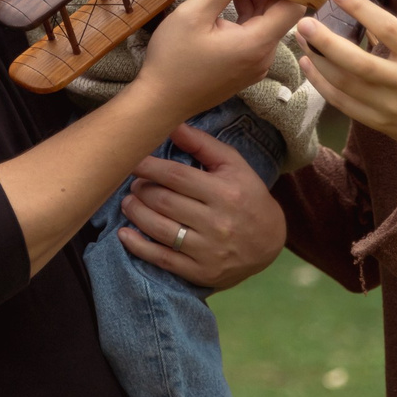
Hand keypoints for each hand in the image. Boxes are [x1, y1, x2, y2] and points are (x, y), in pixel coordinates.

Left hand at [116, 123, 286, 289]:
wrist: (271, 242)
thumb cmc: (248, 195)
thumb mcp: (233, 165)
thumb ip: (202, 143)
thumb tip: (172, 124)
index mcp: (225, 192)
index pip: (176, 176)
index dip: (148, 167)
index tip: (132, 161)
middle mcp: (217, 222)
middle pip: (164, 202)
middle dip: (141, 190)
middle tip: (133, 184)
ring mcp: (208, 250)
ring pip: (159, 229)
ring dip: (136, 213)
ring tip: (129, 203)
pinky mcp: (201, 272)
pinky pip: (163, 259)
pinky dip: (139, 247)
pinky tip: (125, 235)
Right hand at [138, 0, 301, 117]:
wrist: (159, 103)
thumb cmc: (173, 61)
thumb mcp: (193, 16)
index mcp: (256, 43)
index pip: (293, 7)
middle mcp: (263, 57)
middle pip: (279, 14)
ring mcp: (255, 65)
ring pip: (265, 25)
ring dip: (253, 1)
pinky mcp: (244, 69)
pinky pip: (254, 38)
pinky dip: (246, 18)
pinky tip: (227, 1)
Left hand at [296, 0, 396, 169]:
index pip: (388, 29)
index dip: (361, 9)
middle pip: (359, 62)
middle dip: (327, 41)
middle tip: (305, 22)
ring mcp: (389, 105)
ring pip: (345, 84)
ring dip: (318, 60)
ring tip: (301, 37)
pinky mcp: (377, 121)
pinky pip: (342, 103)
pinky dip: (321, 84)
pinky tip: (308, 64)